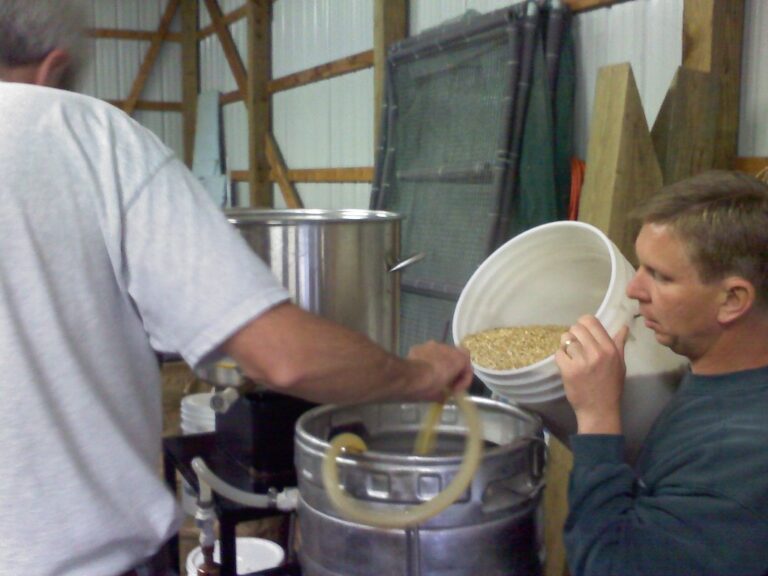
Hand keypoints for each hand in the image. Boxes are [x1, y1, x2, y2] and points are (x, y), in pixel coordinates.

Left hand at [406, 341, 473, 401]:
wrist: (408, 377)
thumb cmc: (430, 385)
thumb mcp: (441, 395)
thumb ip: (446, 393)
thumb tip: (443, 395)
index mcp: (459, 358)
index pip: (467, 367)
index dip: (463, 381)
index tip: (455, 391)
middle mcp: (447, 347)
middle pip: (454, 358)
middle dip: (451, 370)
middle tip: (445, 383)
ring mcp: (431, 344)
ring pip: (439, 354)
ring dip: (438, 364)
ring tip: (431, 377)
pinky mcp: (418, 346)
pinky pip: (425, 354)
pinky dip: (425, 362)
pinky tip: (419, 372)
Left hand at [554, 315, 628, 434]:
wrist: (599, 410)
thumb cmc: (611, 387)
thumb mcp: (620, 364)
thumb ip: (619, 343)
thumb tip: (623, 326)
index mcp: (609, 348)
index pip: (591, 321)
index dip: (583, 324)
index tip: (583, 333)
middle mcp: (596, 352)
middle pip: (576, 328)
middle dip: (574, 334)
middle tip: (576, 345)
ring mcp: (581, 361)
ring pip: (566, 339)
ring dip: (567, 346)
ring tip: (572, 355)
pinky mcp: (568, 370)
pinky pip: (559, 353)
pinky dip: (561, 357)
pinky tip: (567, 364)